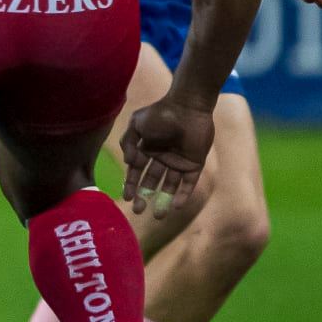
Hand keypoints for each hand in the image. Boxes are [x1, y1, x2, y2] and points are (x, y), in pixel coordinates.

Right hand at [120, 96, 215, 216]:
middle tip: (139, 211)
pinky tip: (176, 206)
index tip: (127, 198)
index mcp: (146, 149)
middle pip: (151, 182)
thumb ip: (128, 143)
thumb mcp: (136, 125)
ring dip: (163, 200)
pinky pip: (188, 183)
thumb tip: (128, 163)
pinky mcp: (194, 164)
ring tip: (158, 215)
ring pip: (169, 186)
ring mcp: (178, 162)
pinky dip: (183, 194)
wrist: (187, 106)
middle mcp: (161, 158)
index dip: (131, 185)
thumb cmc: (160, 113)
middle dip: (144, 196)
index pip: (136, 171)